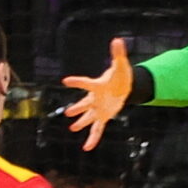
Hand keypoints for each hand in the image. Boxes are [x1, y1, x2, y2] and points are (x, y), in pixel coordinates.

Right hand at [60, 36, 132, 151]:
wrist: (122, 87)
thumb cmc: (120, 76)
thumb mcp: (121, 65)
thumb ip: (118, 54)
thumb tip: (118, 39)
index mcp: (97, 86)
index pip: (86, 84)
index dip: (77, 82)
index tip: (65, 81)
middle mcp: (94, 99)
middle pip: (84, 104)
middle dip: (78, 108)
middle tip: (68, 112)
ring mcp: (97, 109)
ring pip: (87, 117)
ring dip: (81, 122)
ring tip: (72, 127)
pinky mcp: (103, 117)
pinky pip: (97, 130)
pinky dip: (93, 139)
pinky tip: (87, 147)